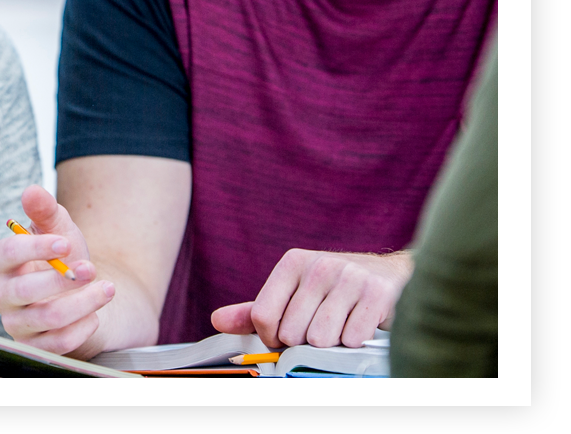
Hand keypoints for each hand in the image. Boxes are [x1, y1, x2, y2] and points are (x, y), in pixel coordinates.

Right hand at [0, 185, 116, 356]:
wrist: (79, 295)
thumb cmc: (63, 258)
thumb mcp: (59, 229)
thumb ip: (45, 210)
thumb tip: (31, 191)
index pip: (6, 254)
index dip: (35, 249)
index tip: (66, 243)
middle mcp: (0, 294)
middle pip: (23, 290)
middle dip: (62, 280)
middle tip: (92, 269)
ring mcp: (15, 323)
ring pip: (45, 318)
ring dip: (82, 303)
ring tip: (107, 289)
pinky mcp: (34, 347)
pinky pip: (57, 344)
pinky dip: (81, 329)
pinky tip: (95, 316)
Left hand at [210, 249, 413, 348]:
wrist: (391, 276)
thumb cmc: (332, 291)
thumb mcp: (293, 294)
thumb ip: (255, 311)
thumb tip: (216, 321)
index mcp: (292, 262)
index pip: (263, 316)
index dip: (272, 338)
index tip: (286, 337)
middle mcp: (319, 265)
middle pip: (292, 333)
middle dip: (305, 343)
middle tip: (322, 329)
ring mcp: (350, 277)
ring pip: (321, 339)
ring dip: (331, 344)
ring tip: (342, 325)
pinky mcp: (378, 294)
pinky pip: (351, 339)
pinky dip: (354, 342)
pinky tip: (361, 326)